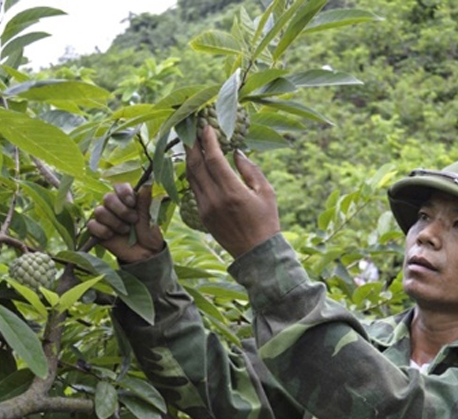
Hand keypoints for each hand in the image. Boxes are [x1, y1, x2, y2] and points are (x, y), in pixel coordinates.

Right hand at [87, 183, 164, 262]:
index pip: (119, 187)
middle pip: (108, 198)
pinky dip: (103, 231)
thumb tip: (147, 183)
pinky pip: (92, 225)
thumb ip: (145, 201)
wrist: (145, 254)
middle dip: (121, 210)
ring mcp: (105, 218)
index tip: (132, 203)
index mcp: (128, 199)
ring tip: (126, 230)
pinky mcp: (98, 231)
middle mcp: (114, 206)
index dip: (124, 193)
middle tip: (133, 220)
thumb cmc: (149, 234)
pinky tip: (112, 235)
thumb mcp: (149, 218)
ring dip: (115, 222)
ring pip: (99, 211)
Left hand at [184, 125, 280, 257]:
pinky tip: (196, 166)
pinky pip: (193, 189)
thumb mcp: (266, 192)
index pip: (213, 159)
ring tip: (192, 144)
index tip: (206, 126)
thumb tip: (235, 152)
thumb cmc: (266, 221)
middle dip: (192, 145)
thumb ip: (250, 170)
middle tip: (192, 129)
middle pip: (196, 165)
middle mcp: (214, 199)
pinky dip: (193, 174)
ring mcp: (205, 208)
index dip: (208, 140)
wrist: (256, 253)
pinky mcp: (201, 215)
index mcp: (232, 191)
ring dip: (190, 158)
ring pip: (190, 177)